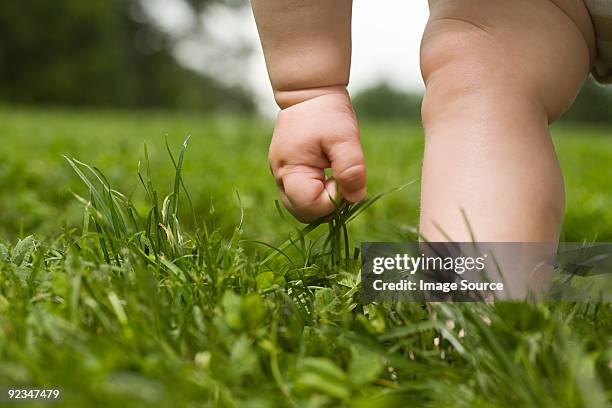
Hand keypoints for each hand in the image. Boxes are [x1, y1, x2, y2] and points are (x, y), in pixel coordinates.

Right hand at [269, 90, 365, 221]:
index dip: (333, 200)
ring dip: (323, 200)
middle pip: (303, 213)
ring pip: (302, 207)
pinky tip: (328, 173)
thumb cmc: (326, 113)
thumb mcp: (345, 138)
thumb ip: (351, 169)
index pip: (310, 206)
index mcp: (290, 170)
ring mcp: (281, 176)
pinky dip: (318, 192)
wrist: (309, 92)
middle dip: (327, 205)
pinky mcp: (288, 173)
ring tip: (333, 175)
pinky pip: (302, 195)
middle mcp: (279, 178)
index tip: (342, 178)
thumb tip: (355, 198)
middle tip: (339, 179)